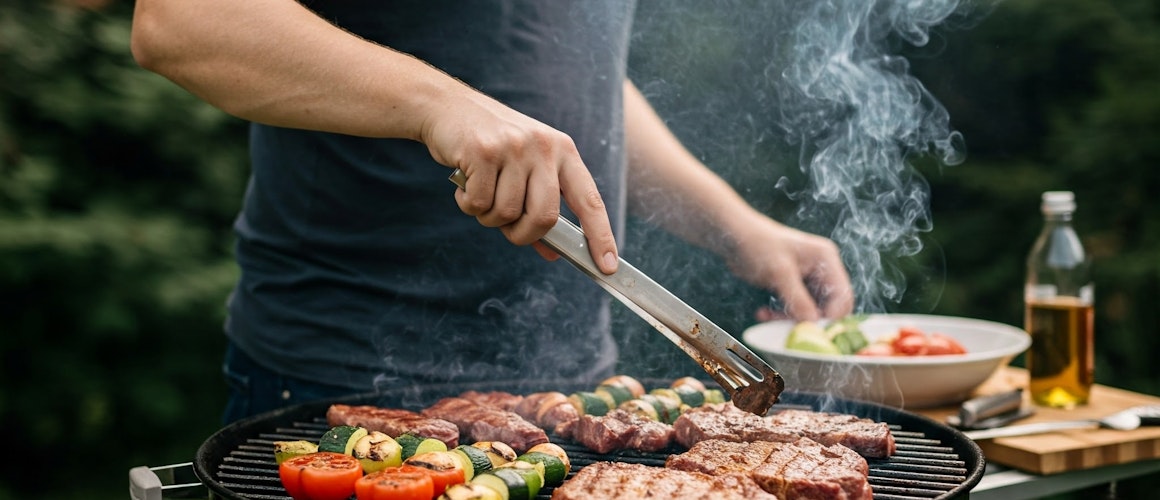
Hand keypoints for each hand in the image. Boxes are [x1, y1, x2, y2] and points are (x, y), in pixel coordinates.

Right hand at [422, 86, 618, 273]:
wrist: (447, 107)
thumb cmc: (491, 146)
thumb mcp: (523, 170)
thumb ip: (538, 208)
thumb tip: (553, 252)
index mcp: (563, 151)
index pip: (590, 200)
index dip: (600, 236)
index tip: (607, 266)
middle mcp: (544, 147)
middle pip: (545, 216)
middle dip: (523, 234)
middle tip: (508, 229)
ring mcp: (514, 147)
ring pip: (508, 213)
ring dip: (489, 217)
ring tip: (480, 193)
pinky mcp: (483, 151)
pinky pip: (480, 203)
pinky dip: (469, 204)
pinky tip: (465, 184)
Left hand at [725, 214, 853, 320]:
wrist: (733, 236)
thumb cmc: (758, 244)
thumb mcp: (779, 272)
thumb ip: (797, 297)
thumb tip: (812, 322)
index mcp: (826, 259)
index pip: (842, 295)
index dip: (832, 316)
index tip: (814, 330)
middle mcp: (822, 269)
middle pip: (829, 306)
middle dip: (809, 319)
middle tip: (787, 327)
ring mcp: (808, 279)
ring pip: (811, 310)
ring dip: (791, 318)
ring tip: (767, 316)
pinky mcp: (794, 287)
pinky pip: (795, 308)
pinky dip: (781, 314)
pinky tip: (762, 312)